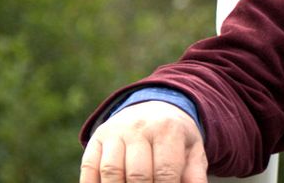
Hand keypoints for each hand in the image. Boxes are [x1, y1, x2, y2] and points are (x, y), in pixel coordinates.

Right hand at [80, 100, 206, 182]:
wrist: (154, 108)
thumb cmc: (175, 138)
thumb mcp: (192, 150)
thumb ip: (194, 175)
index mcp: (167, 129)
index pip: (165, 172)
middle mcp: (139, 127)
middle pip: (137, 175)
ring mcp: (115, 132)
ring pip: (111, 172)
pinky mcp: (96, 139)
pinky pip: (89, 168)